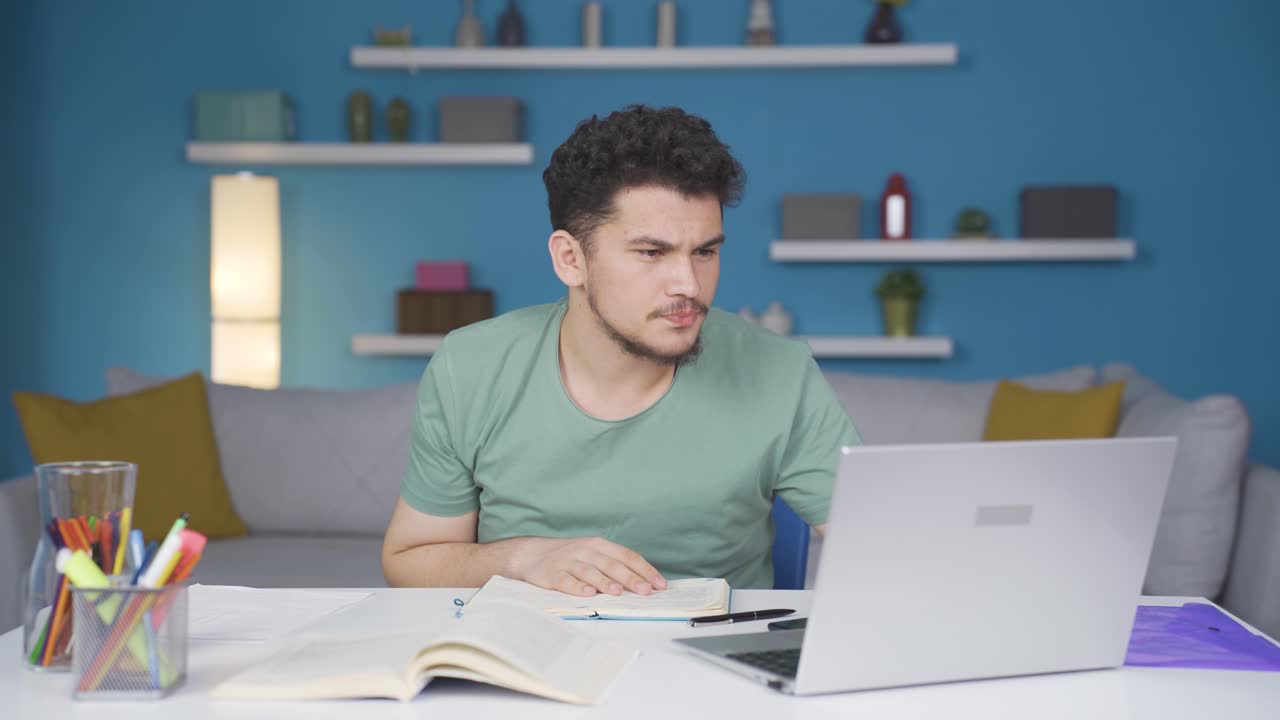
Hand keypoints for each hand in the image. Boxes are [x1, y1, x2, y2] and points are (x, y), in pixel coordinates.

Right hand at [507, 537, 667, 596]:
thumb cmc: (570, 558)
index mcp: (599, 545)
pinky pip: (566, 580)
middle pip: (612, 564)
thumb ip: (614, 566)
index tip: (659, 584)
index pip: (627, 556)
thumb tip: (644, 584)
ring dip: (605, 581)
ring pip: (590, 571)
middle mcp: (586, 551)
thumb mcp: (592, 555)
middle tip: (646, 590)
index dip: (644, 569)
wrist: (531, 554)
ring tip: (618, 592)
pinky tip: (587, 593)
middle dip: (631, 578)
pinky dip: (577, 587)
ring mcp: (568, 561)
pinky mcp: (552, 573)